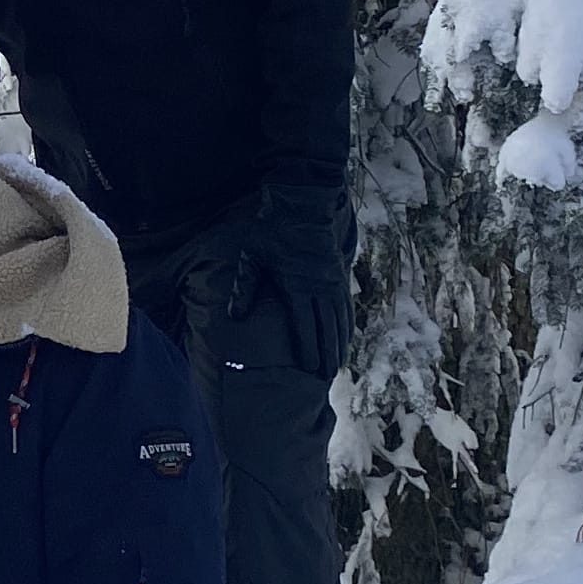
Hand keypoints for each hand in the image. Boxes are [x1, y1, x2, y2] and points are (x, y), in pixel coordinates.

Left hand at [231, 183, 352, 369]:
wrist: (302, 207)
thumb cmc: (271, 232)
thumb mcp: (252, 256)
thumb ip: (244, 286)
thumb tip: (234, 316)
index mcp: (296, 286)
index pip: (304, 326)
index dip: (307, 349)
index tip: (308, 369)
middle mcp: (319, 288)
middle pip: (325, 329)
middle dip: (326, 354)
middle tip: (325, 377)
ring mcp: (332, 282)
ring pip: (339, 321)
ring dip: (339, 344)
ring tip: (338, 365)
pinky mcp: (339, 276)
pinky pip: (346, 307)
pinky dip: (348, 325)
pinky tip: (347, 338)